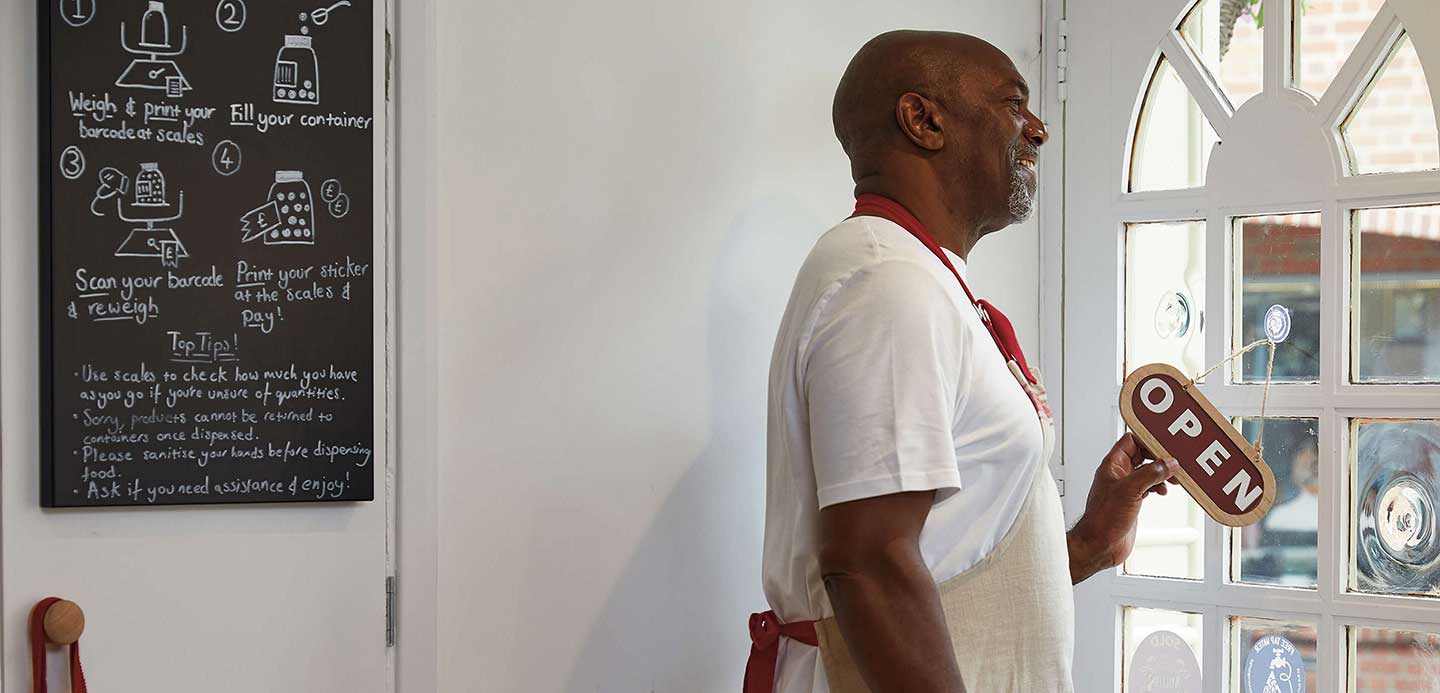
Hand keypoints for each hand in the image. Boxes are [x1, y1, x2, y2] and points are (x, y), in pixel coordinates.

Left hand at [1066, 433, 1179, 582]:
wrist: (1100, 545)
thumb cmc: (1103, 519)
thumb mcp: (1130, 491)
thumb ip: (1150, 474)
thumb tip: (1168, 463)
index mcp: (1112, 465)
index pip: (1131, 441)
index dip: (1147, 439)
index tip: (1165, 442)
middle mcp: (1118, 474)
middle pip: (1142, 456)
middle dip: (1159, 457)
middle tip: (1175, 461)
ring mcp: (1125, 488)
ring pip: (1147, 472)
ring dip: (1161, 473)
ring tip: (1173, 478)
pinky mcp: (1132, 501)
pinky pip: (1148, 486)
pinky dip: (1158, 486)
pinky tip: (1163, 490)